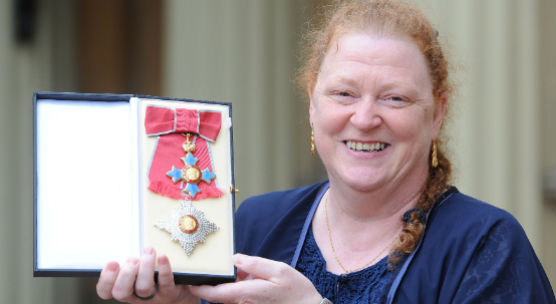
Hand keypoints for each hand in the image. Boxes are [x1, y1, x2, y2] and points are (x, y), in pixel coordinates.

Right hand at [96, 248, 198, 303]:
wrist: (181, 291)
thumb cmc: (154, 274)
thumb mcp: (138, 267)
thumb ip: (129, 258)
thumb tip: (119, 235)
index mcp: (124, 288)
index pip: (106, 291)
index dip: (105, 280)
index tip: (112, 262)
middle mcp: (135, 296)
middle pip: (121, 292)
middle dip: (125, 274)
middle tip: (132, 260)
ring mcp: (152, 297)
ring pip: (143, 288)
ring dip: (145, 268)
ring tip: (149, 252)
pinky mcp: (169, 293)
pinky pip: (165, 283)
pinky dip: (164, 269)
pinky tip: (163, 256)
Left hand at [190, 254, 321, 303]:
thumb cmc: (296, 291)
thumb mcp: (278, 269)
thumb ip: (254, 264)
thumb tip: (235, 258)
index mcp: (247, 293)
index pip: (215, 293)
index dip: (199, 288)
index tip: (188, 281)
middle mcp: (243, 303)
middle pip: (219, 295)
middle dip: (211, 283)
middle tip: (204, 267)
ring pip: (228, 295)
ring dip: (228, 283)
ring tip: (235, 268)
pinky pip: (238, 297)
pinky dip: (238, 286)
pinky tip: (247, 275)